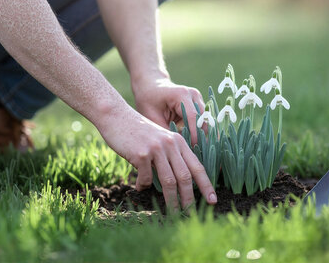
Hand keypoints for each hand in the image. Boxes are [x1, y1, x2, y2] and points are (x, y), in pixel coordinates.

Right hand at [95, 103, 216, 209]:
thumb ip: (170, 156)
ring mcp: (156, 149)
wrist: (116, 116)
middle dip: (189, 198)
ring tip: (172, 212)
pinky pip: (145, 178)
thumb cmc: (137, 130)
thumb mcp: (160, 139)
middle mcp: (171, 144)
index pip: (197, 166)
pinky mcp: (141, 154)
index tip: (212, 200)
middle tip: (191, 213)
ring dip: (171, 200)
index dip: (206, 185)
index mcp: (178, 141)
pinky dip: (143, 186)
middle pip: (185, 177)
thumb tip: (176, 182)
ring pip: (169, 181)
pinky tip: (139, 188)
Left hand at [132, 77, 205, 145]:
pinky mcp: (198, 104)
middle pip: (202, 120)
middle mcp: (193, 95)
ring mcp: (198, 98)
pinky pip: (201, 121)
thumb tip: (176, 149)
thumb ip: (165, 131)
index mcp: (181, 94)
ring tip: (193, 150)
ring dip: (199, 135)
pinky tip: (192, 143)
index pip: (193, 118)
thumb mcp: (151, 116)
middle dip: (199, 137)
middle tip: (194, 154)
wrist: (150, 85)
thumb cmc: (148, 99)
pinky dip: (197, 131)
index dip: (194, 135)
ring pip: (204, 122)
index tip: (192, 150)